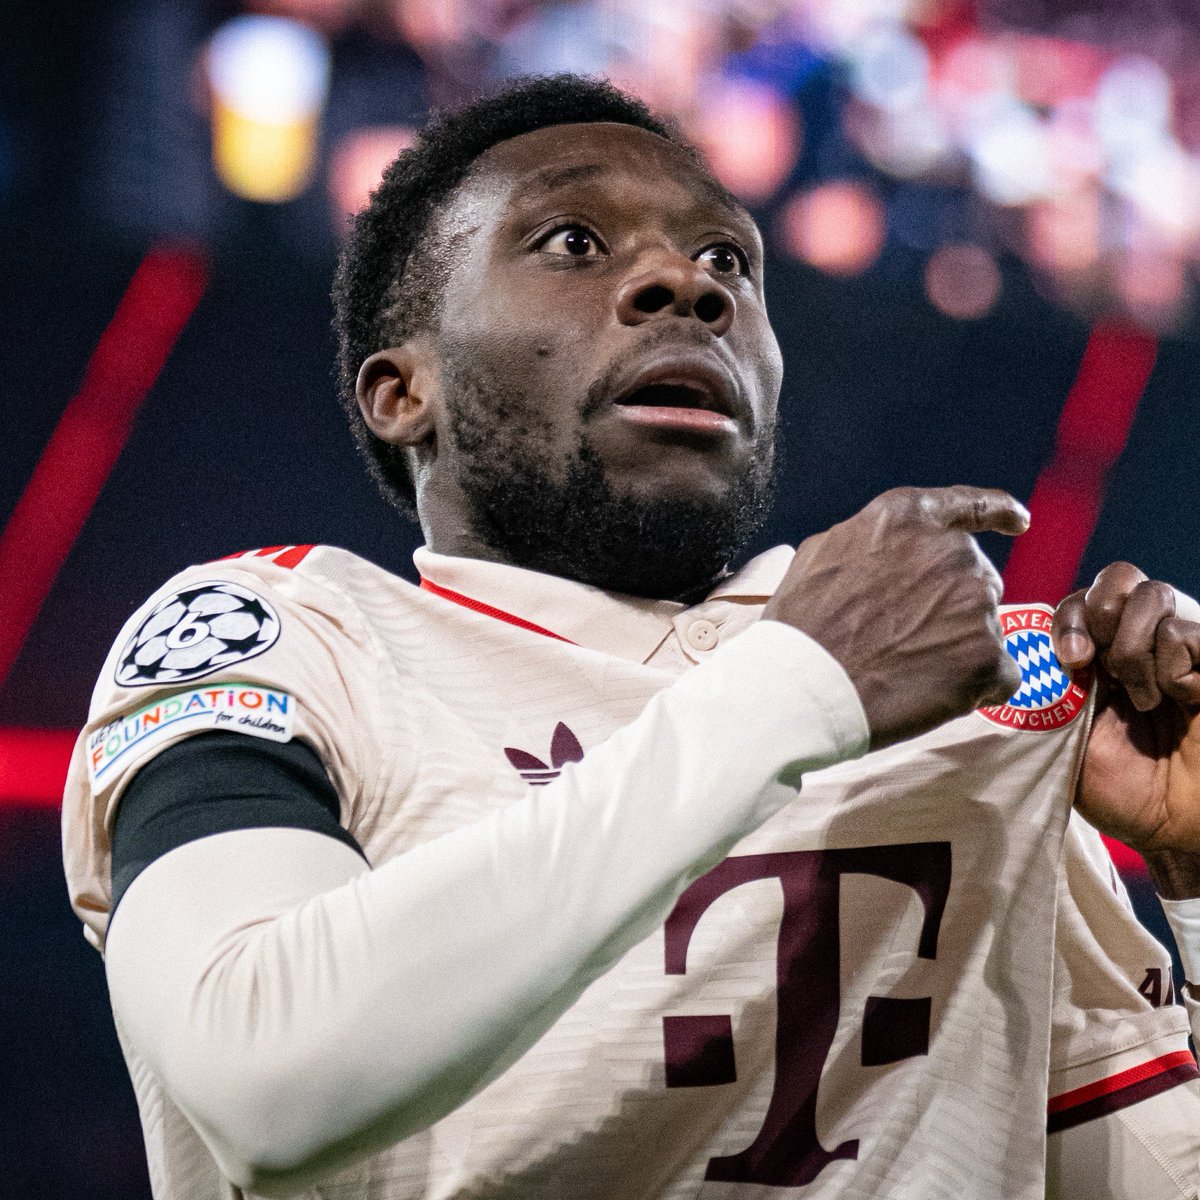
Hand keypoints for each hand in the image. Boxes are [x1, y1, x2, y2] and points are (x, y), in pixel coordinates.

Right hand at [764, 485, 1028, 750]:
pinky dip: (973, 689)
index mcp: (906, 520)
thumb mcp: (821, 555)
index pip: (968, 505)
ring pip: (983, 630)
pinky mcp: (987, 656)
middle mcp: (950, 552)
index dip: (998, 512)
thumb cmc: (801, 628)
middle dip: (951, 608)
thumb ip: (870, 542)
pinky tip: (931, 696)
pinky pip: (999, 676)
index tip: (1019, 520)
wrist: (803, 686)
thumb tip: (891, 552)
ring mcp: (974, 603)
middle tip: (904, 641)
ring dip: (956, 650)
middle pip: (975, 580)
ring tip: (905, 672)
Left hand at [1052, 563, 1199, 864]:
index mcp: (1101, 655)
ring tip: (1145, 701)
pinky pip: (1188, 631)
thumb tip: (1016, 653)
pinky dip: (1177, 668)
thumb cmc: (1120, 789)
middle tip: (1101, 670)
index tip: (1070, 660)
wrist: (1176, 828)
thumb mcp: (1062, 740)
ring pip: (1154, 596)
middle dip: (1099, 617)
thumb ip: (1043, 695)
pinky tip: (1186, 699)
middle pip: (1118, 578)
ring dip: (1136, 652)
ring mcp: (1185, 647)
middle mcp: (1144, 641)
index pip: (1080, 600)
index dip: (1069, 618)